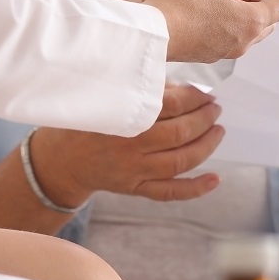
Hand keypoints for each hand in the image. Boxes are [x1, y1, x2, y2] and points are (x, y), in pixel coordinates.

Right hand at [32, 84, 224, 204]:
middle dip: (205, 119)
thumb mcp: (106, 96)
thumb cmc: (86, 120)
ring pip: (181, 161)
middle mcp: (131, 145)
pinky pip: (170, 191)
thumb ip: (142, 90)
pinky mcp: (135, 187)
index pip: (172, 104)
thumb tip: (181, 88)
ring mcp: (134, 170)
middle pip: (181, 133)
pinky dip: (195, 188)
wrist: (60, 159)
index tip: (206, 93)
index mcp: (125, 116)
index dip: (195, 98)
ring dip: (206, 146)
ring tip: (218, 131)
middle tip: (215, 109)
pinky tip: (215, 179)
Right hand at [146, 0, 278, 62]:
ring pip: (244, 31)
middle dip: (259, 0)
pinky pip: (227, 36)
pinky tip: (208, 5)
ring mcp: (224, 51)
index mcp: (250, 22)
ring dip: (241, 10)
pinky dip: (226, 21)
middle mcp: (242, 42)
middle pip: (264, 22)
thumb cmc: (180, 4)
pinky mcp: (206, 54)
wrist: (151, 35)